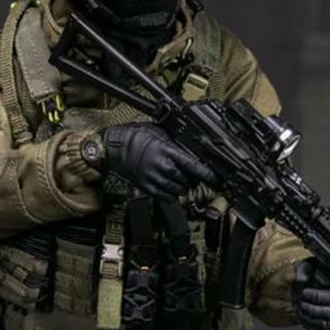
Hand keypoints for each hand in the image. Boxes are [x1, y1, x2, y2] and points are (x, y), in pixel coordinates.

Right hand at [100, 122, 215, 199]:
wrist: (113, 148)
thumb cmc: (134, 136)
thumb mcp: (158, 131)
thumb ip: (175, 141)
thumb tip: (192, 146)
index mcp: (166, 150)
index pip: (192, 165)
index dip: (206, 173)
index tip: (215, 178)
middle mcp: (161, 166)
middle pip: (188, 180)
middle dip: (194, 179)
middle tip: (194, 174)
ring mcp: (154, 179)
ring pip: (179, 191)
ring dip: (184, 187)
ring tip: (181, 180)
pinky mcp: (147, 188)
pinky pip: (167, 198)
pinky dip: (173, 194)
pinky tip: (171, 186)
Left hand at [291, 258, 329, 329]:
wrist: (298, 290)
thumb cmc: (305, 276)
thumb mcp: (303, 266)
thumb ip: (303, 269)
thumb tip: (302, 278)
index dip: (320, 297)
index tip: (305, 292)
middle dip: (314, 308)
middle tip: (302, 300)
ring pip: (328, 324)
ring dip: (311, 317)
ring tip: (301, 307)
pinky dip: (310, 325)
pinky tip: (303, 315)